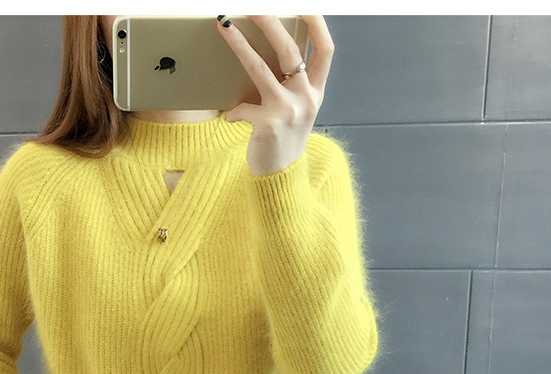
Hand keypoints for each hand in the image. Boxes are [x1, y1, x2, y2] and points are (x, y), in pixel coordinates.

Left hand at [216, 15, 333, 175]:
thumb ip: (293, 85)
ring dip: (240, 45)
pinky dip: (235, 112)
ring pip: (260, 69)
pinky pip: (242, 108)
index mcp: (316, 92)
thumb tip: (271, 53)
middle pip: (290, 50)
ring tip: (225, 26)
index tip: (303, 4)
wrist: (281, 178)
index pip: (325, 50)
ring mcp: (288, 112)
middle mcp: (306, 99)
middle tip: (253, 7)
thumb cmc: (285, 140)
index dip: (316, 23)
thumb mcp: (298, 111)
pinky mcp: (267, 125)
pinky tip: (233, 118)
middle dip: (270, 22)